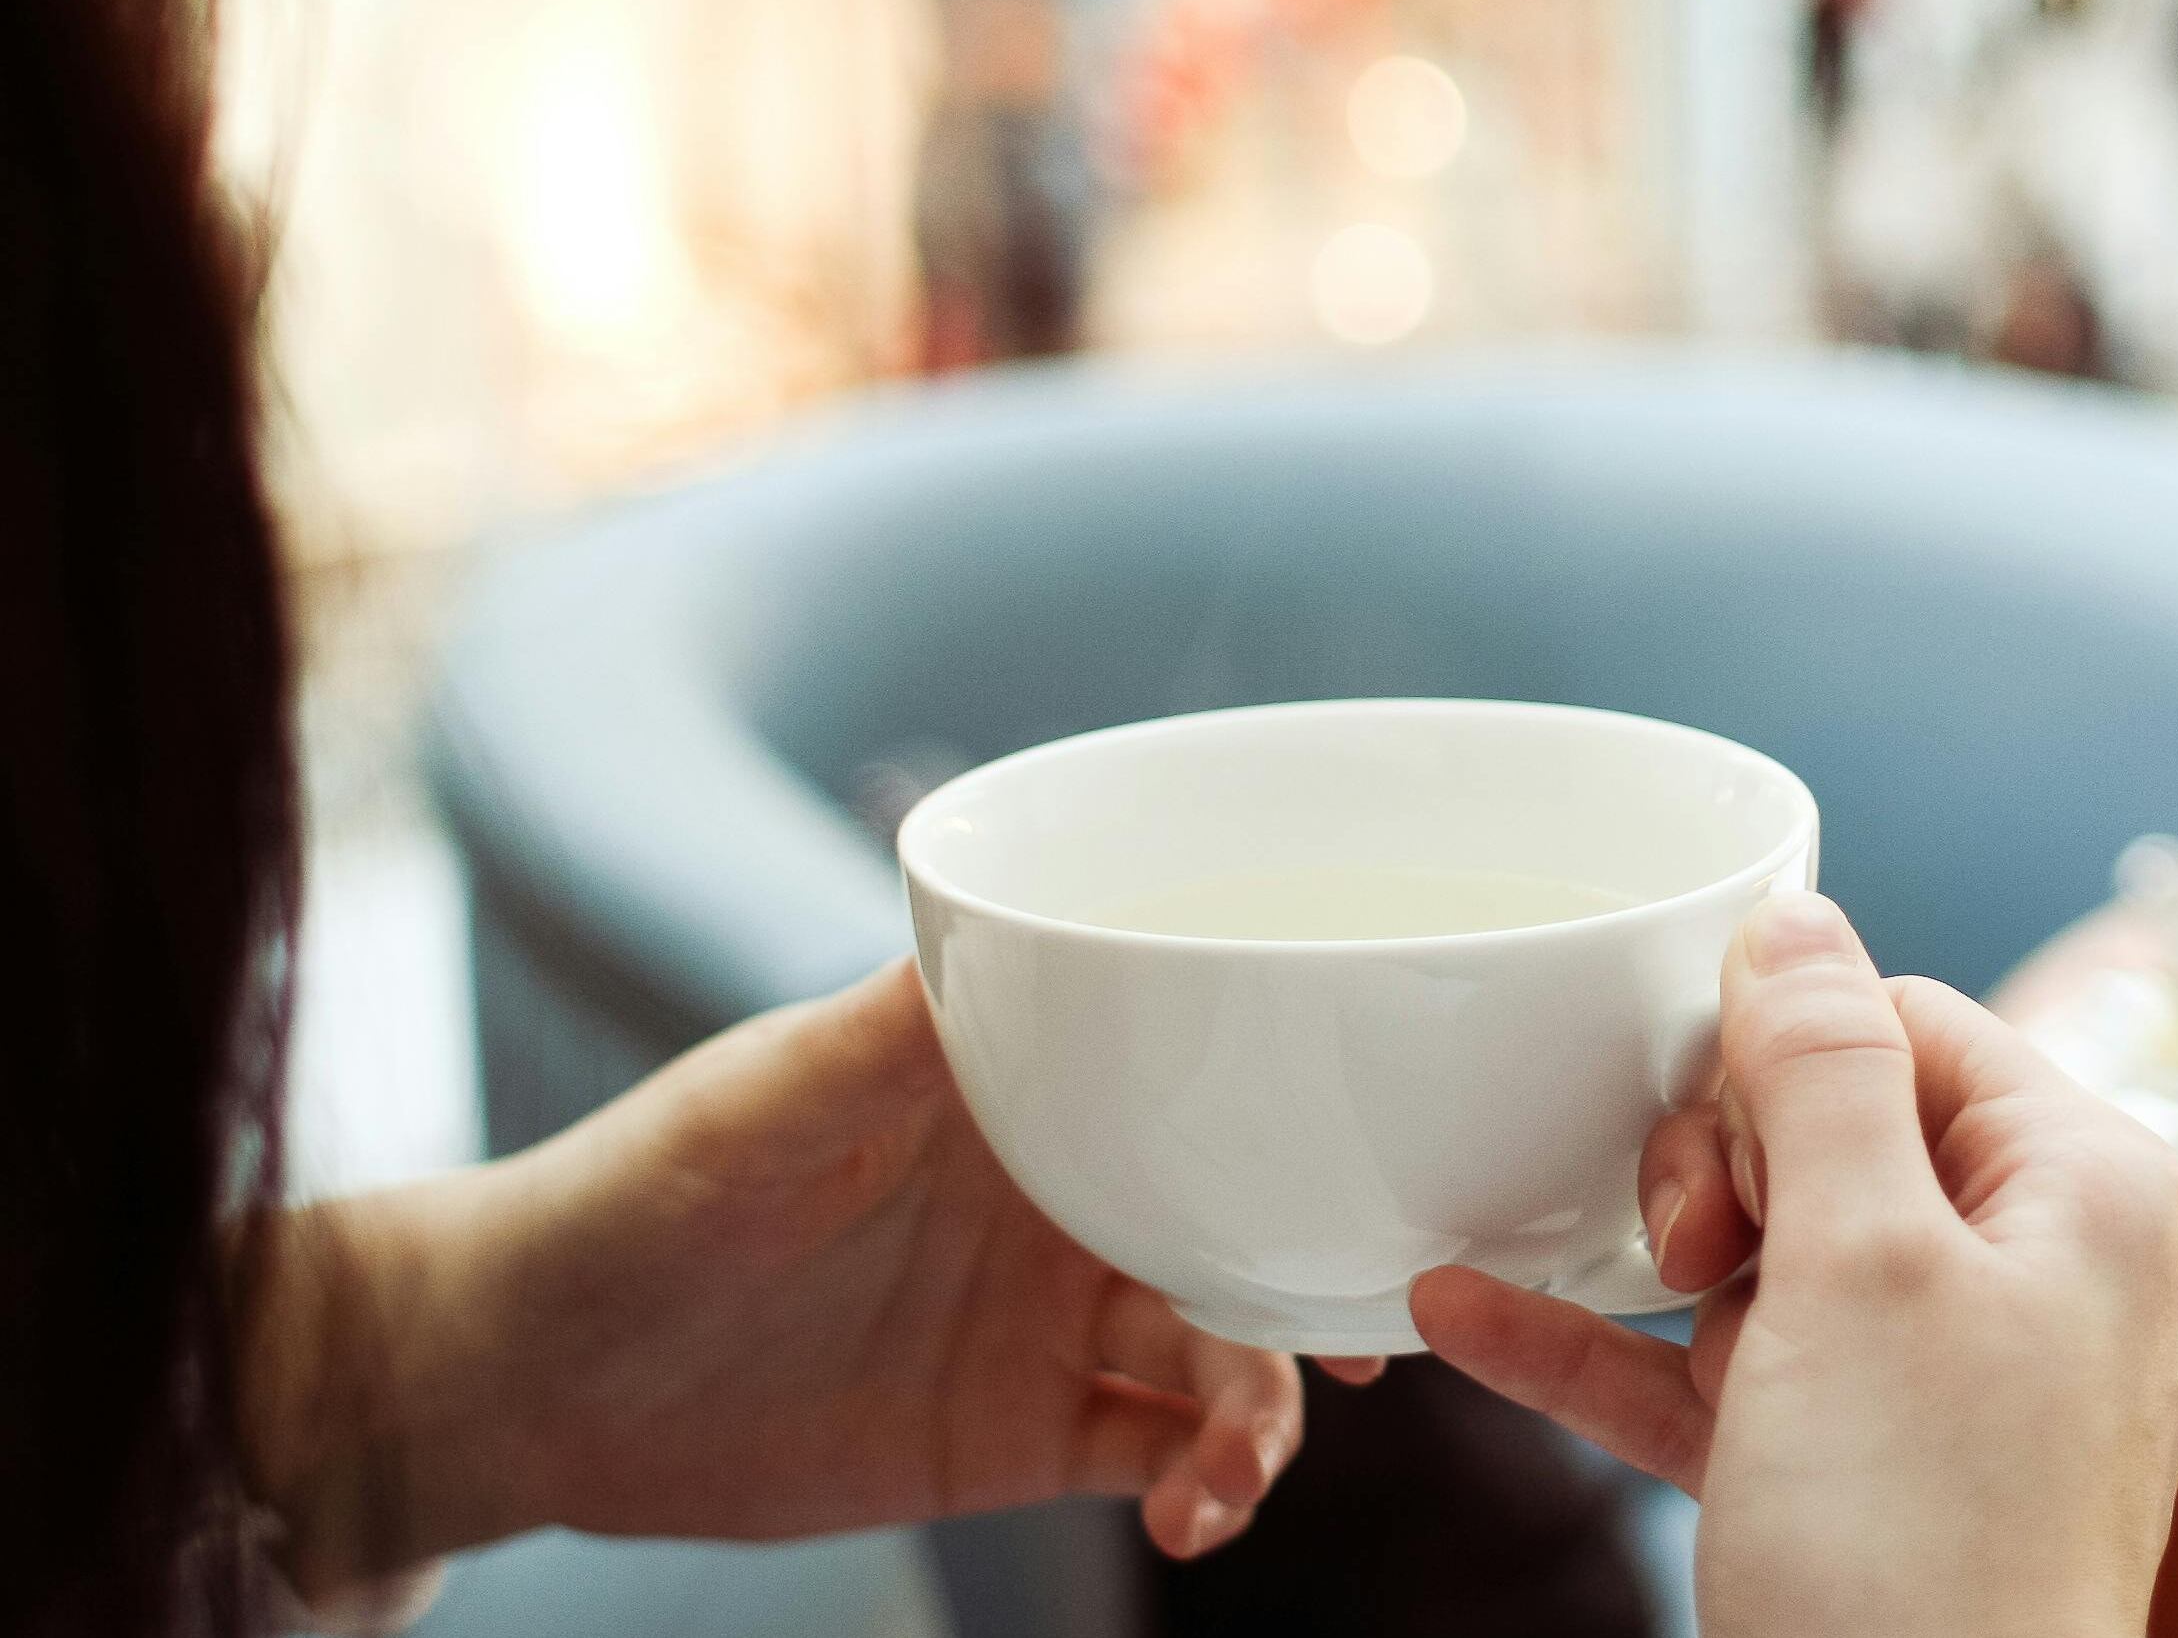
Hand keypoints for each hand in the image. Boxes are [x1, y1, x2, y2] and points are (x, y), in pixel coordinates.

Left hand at [244, 960, 1362, 1596]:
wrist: (529, 1377)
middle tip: (1381, 1345)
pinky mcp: (1023, 1432)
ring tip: (1231, 1471)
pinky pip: (1156, 1456)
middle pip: (1249, 1219)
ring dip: (1264, 1410)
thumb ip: (911, 1022)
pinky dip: (1200, 1487)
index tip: (1379, 1150)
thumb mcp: (774, 1091)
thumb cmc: (637, 1189)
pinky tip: (1192, 1518)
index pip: (1205, 1069)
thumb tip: (1036, 925)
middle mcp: (1067, 1192)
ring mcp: (1053, 1316)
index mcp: (1032, 1083)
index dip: (1305, 1108)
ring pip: (1225, 1352)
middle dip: (1327, 1279)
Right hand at [1411, 893, 2177, 1637]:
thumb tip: (1798, 919)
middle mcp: (2045, 1280)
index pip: (1913, 1026)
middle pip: (1838, 1133)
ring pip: (1776, 1259)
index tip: (1713, 1143)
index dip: (1786, 1065)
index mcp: (2092, 1194)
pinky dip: (1619, 1356)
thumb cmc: (1925, 1554)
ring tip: (1626, 1291)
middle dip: (1731, 1183)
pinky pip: (1729, 1381)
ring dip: (1669, 1273)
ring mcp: (1955, 1394)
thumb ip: (1824, 1075)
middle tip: (1700, 1257)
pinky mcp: (1866, 1489)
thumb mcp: (1865, 1267)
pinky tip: (1473, 1318)